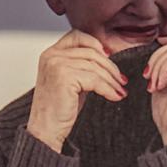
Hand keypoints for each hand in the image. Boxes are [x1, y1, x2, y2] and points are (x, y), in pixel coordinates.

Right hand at [25, 31, 123, 153]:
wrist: (45, 130)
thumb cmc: (58, 108)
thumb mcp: (70, 80)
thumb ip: (82, 65)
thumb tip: (106, 56)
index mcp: (51, 53)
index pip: (77, 36)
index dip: (96, 44)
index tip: (110, 56)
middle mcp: (52, 56)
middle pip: (91, 52)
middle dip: (110, 67)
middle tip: (121, 79)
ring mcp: (57, 65)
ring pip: (95, 66)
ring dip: (111, 80)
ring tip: (119, 90)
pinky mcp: (65, 77)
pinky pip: (95, 80)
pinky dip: (108, 89)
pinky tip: (114, 96)